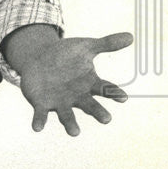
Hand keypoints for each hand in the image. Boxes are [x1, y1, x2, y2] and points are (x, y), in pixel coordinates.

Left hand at [17, 32, 131, 135]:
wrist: (39, 59)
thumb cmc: (66, 55)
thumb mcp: (85, 47)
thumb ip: (106, 44)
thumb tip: (130, 36)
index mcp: (89, 84)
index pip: (105, 89)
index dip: (114, 93)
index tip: (123, 97)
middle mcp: (77, 96)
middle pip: (90, 106)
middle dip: (97, 112)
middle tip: (107, 119)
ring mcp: (60, 102)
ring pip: (67, 116)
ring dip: (70, 124)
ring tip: (75, 132)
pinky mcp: (42, 104)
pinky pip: (41, 115)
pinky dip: (40, 121)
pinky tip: (37, 127)